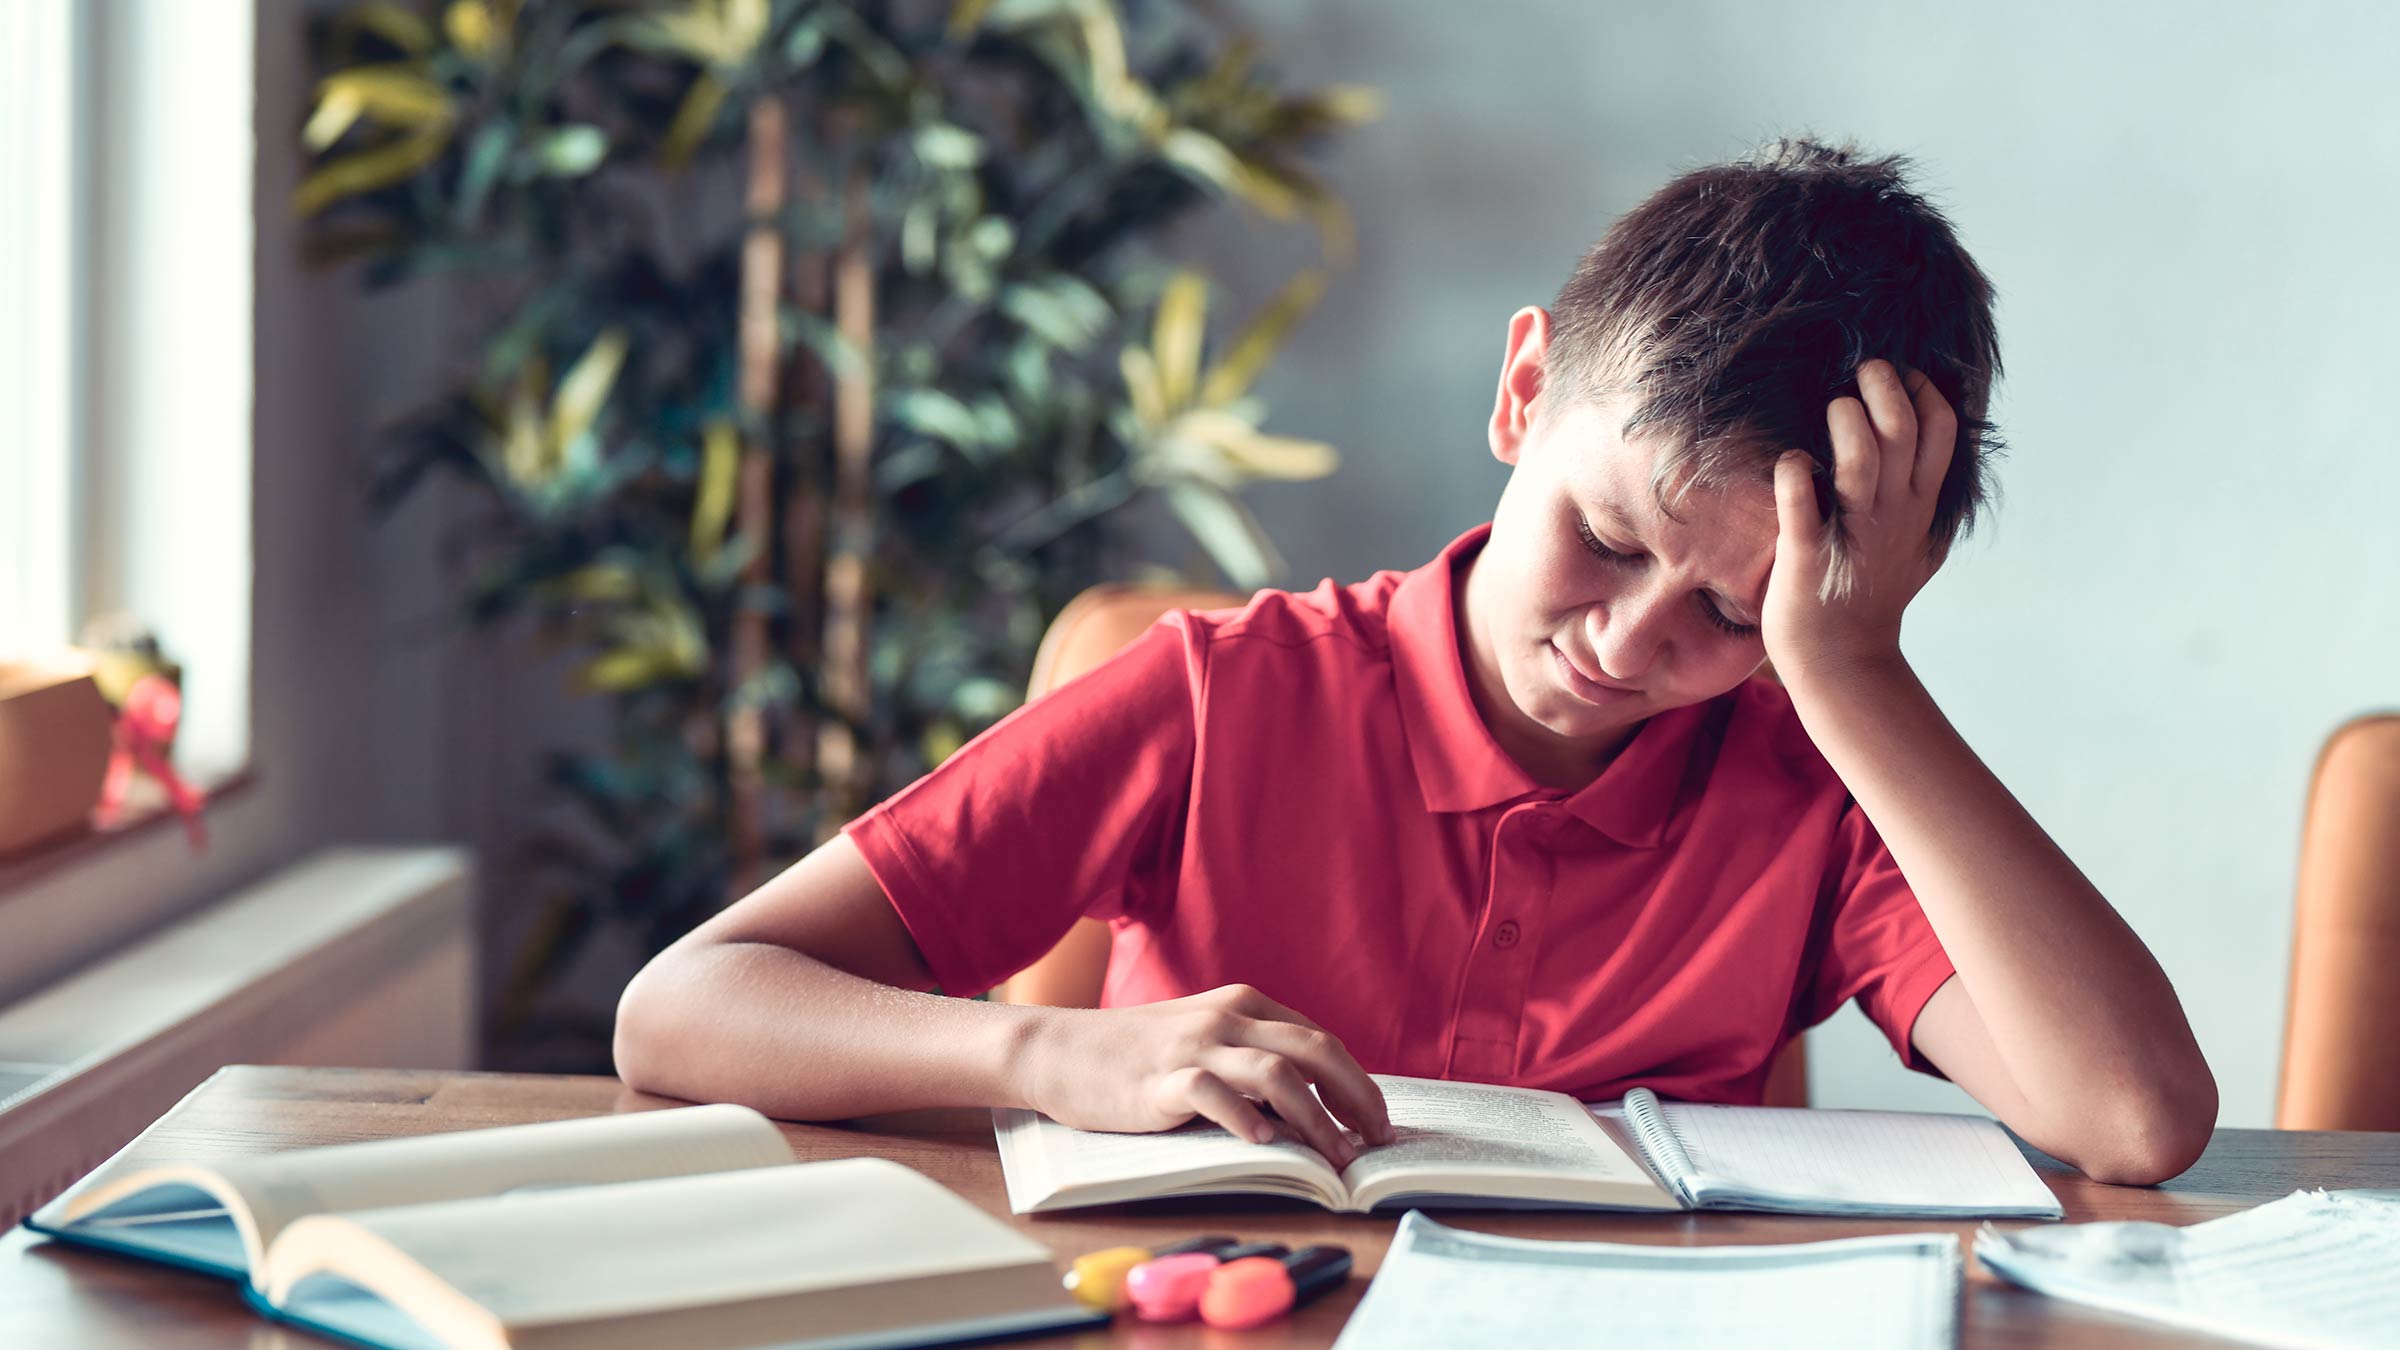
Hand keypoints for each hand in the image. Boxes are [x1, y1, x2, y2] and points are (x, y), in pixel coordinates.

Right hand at [1015, 983, 1393, 1165]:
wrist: (1059, 1050)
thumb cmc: (1134, 1054)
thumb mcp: (1202, 1039)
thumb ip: (1250, 1056)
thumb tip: (1312, 1104)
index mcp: (1243, 1004)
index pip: (1320, 1040)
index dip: (1357, 1082)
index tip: (1378, 1121)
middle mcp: (1227, 1017)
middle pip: (1315, 1050)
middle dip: (1356, 1098)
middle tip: (1377, 1140)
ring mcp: (1194, 1045)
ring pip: (1277, 1072)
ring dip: (1317, 1117)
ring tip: (1335, 1156)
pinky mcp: (1161, 1079)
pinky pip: (1215, 1093)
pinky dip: (1246, 1118)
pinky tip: (1264, 1144)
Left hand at [1765, 358, 1955, 677]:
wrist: (1842, 661)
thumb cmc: (1873, 597)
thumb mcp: (1920, 547)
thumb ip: (1929, 503)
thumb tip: (1937, 461)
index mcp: (1920, 506)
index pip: (1942, 431)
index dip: (1925, 392)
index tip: (1904, 374)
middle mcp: (1892, 513)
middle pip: (1902, 430)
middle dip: (1885, 387)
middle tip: (1864, 371)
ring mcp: (1851, 531)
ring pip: (1860, 457)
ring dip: (1845, 419)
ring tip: (1833, 407)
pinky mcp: (1806, 552)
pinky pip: (1800, 502)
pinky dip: (1793, 472)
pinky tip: (1791, 461)